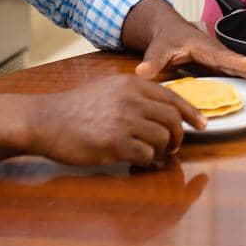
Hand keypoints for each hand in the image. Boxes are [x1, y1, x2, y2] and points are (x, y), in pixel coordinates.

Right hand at [25, 73, 205, 166]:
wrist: (44, 120)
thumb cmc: (76, 109)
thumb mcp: (108, 90)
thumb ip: (136, 96)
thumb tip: (165, 113)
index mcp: (131, 85)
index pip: (173, 98)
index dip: (191, 113)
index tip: (202, 125)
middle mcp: (130, 99)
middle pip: (172, 119)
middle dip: (178, 136)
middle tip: (172, 147)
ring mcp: (122, 121)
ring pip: (161, 138)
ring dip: (160, 150)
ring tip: (150, 154)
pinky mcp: (113, 143)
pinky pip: (145, 155)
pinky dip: (145, 161)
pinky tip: (135, 161)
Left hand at [130, 5, 245, 83]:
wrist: (169, 30)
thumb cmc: (165, 39)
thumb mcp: (157, 49)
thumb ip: (152, 62)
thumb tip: (142, 73)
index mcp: (202, 47)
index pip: (219, 55)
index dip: (234, 60)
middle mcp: (215, 52)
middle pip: (237, 61)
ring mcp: (220, 59)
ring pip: (241, 67)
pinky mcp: (221, 66)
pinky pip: (238, 72)